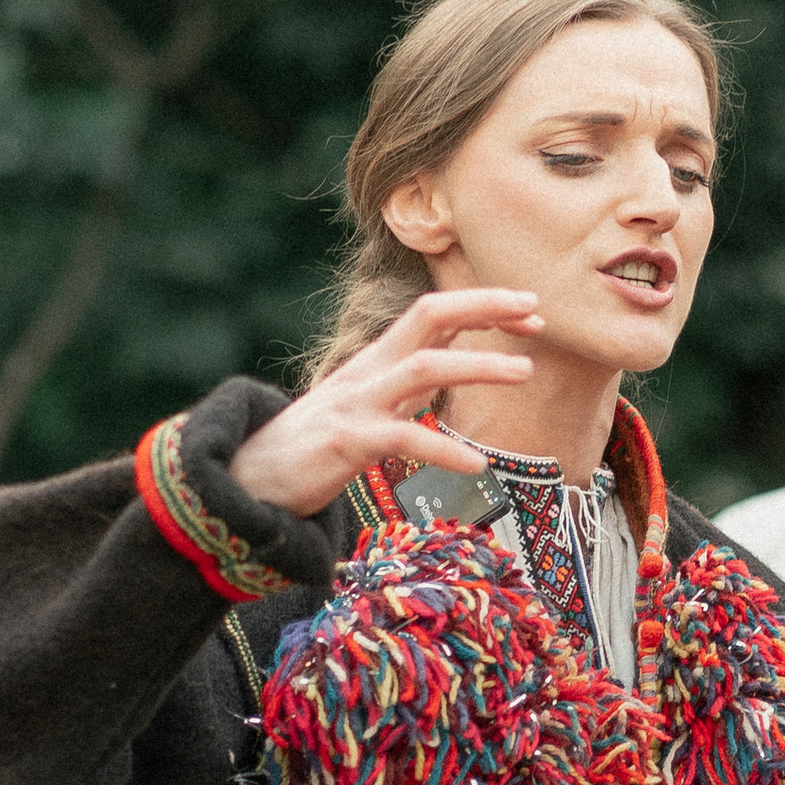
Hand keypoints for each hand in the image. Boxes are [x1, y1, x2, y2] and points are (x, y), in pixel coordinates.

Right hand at [228, 287, 539, 517]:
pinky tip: (477, 466)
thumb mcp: (367, 404)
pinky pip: (401, 439)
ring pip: (423, 368)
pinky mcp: (345, 443)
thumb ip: (407, 383)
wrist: (248, 479)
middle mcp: (369, 371)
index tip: (531, 311)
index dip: (482, 305)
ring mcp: (356, 403)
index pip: (434, 314)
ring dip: (478, 365)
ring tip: (527, 372)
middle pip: (428, 316)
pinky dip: (442, 449)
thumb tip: (452, 364)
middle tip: (537, 312)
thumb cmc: (314, 445)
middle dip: (484, 306)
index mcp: (377, 361)